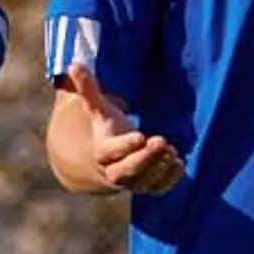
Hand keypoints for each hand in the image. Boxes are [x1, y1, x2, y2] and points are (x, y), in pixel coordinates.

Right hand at [70, 66, 184, 194]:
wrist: (106, 163)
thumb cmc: (105, 130)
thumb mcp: (98, 110)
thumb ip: (88, 90)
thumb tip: (74, 64)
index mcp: (102, 152)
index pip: (111, 152)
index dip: (125, 146)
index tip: (141, 136)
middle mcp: (114, 171)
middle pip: (126, 171)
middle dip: (145, 158)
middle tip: (161, 141)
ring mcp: (131, 183)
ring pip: (143, 182)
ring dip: (159, 166)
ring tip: (172, 150)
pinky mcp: (147, 187)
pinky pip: (158, 188)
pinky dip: (169, 178)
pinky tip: (179, 163)